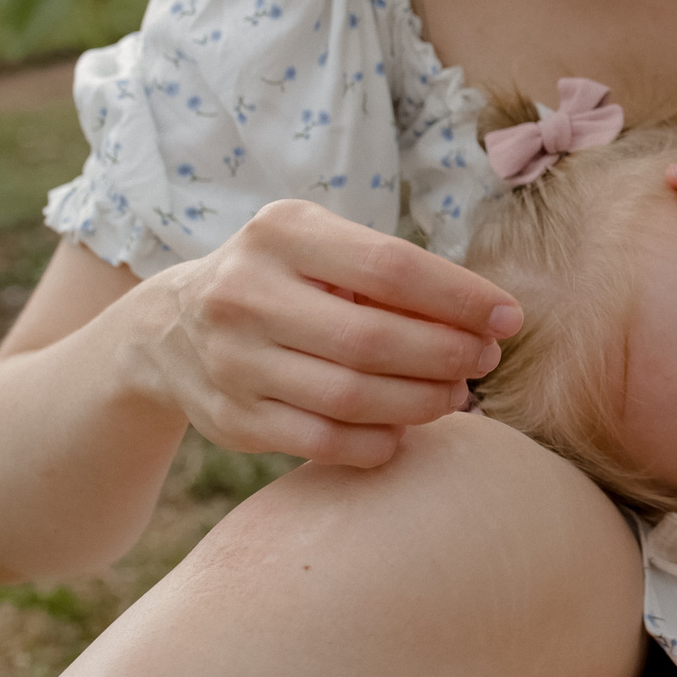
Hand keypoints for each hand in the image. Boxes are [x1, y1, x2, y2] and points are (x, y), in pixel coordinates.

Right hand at [129, 200, 521, 467]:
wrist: (168, 330)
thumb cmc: (282, 280)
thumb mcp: (319, 247)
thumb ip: (391, 274)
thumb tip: (486, 316)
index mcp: (281, 233)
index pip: (391, 267)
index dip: (461, 298)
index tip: (508, 317)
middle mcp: (246, 293)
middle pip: (375, 339)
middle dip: (448, 355)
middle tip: (484, 361)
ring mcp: (233, 361)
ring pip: (353, 397)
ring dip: (422, 402)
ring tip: (456, 394)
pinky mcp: (232, 419)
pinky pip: (325, 443)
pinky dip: (379, 441)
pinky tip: (405, 428)